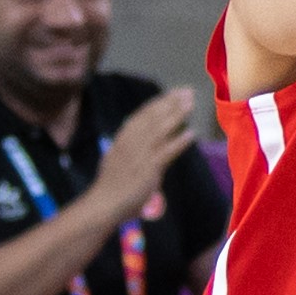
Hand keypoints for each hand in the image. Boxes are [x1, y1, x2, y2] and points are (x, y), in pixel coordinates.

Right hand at [82, 83, 203, 219]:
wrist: (104, 203)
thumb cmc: (109, 186)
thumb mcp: (115, 159)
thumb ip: (128, 149)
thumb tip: (138, 142)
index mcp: (122, 139)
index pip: (141, 115)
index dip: (157, 103)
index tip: (171, 93)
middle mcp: (131, 141)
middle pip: (153, 117)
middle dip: (170, 102)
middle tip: (187, 91)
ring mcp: (140, 154)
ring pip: (161, 129)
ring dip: (177, 114)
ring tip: (190, 104)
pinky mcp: (149, 168)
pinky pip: (168, 151)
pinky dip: (180, 141)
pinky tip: (192, 133)